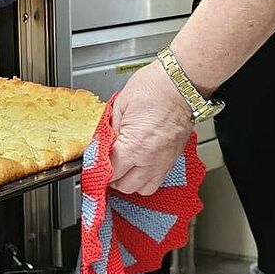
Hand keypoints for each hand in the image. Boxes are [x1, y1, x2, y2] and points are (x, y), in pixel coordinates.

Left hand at [109, 60, 193, 194]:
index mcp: (134, 146)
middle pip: (125, 186)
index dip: (98, 169)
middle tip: (106, 166)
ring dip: (130, 182)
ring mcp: (164, 162)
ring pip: (143, 189)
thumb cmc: (154, 88)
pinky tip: (140, 165)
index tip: (94, 165)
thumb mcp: (120, 105)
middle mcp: (150, 160)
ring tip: (123, 169)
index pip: (110, 171)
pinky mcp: (174, 159)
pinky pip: (158, 180)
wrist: (180, 84)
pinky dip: (146, 178)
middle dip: (113, 179)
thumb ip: (109, 129)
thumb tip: (102, 144)